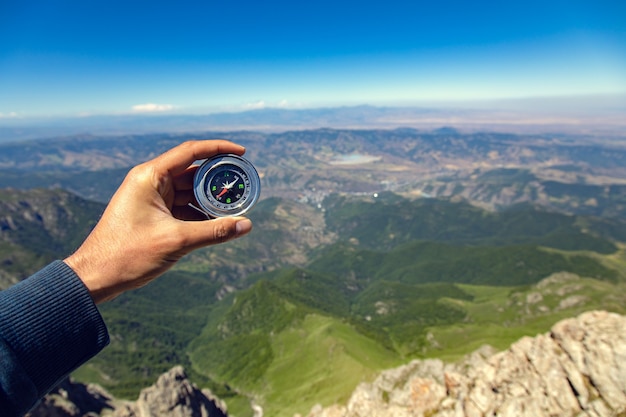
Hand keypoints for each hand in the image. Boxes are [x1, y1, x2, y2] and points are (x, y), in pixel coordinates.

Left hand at [64, 140, 252, 302]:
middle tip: (242, 184)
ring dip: (209, 199)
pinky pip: (182, 207)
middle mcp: (150, 181)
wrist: (95, 277)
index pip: (191, 152)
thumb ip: (214, 231)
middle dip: (218, 179)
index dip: (219, 149)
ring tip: (234, 206)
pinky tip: (216, 223)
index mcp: (150, 176)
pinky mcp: (152, 214)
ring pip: (188, 191)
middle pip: (192, 171)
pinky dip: (199, 213)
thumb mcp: (176, 241)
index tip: (242, 152)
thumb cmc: (127, 254)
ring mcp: (150, 198)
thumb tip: (246, 225)